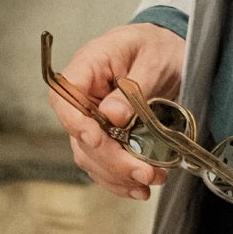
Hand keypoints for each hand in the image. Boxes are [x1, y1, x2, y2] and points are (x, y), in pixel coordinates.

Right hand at [46, 23, 186, 201]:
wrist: (168, 49)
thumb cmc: (157, 45)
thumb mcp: (153, 59)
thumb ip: (133, 87)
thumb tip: (112, 115)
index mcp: (88, 66)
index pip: (64, 97)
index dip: (75, 122)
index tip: (97, 139)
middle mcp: (84, 95)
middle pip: (81, 135)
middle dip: (112, 159)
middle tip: (143, 171)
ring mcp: (92, 117)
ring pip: (91, 156)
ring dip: (118, 174)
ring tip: (150, 179)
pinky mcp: (105, 135)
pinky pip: (103, 163)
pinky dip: (119, 179)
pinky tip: (138, 187)